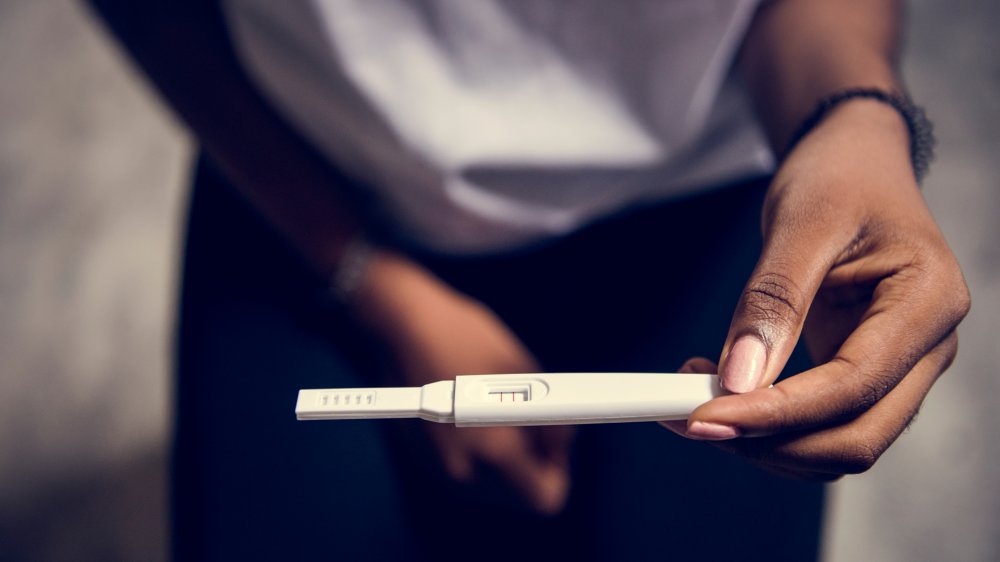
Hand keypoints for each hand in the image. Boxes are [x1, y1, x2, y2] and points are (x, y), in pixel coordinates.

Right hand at [350, 252, 573, 512]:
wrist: (402, 323)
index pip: (542, 496)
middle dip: (528, 458)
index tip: (553, 442)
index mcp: (493, 450)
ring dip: (501, 451)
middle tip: (527, 416)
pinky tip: (473, 407)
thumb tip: (559, 437)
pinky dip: (476, 445)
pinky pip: (464, 464)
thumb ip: (548, 413)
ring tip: (496, 404)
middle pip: (514, 490)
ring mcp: (437, 464)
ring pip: (489, 479)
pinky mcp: (421, 453)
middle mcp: (463, 469)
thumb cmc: (462, 337)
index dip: (557, 469)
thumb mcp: (522, 367)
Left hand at [667, 100, 969, 478]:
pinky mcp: (866, 373)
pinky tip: (725, 393)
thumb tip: (738, 378)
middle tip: (692, 420)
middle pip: (857, 436)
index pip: (854, 387)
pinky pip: (824, 423)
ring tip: (700, 399)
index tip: (705, 416)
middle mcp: (928, 347)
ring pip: (840, 443)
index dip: (777, 413)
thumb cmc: (840, 177)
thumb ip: (773, 302)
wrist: (855, 161)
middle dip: (771, 443)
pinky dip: (772, 425)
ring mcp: (901, 366)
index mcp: (928, 302)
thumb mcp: (801, 222)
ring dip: (768, 442)